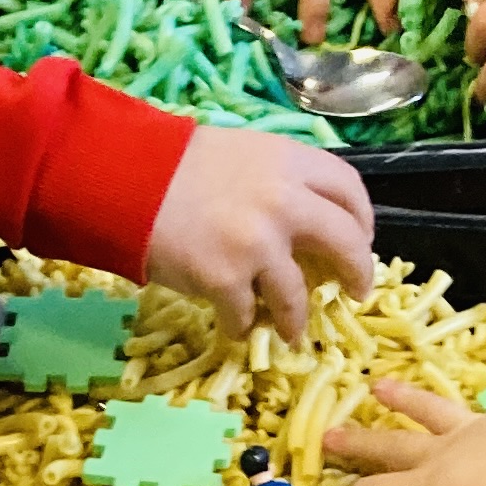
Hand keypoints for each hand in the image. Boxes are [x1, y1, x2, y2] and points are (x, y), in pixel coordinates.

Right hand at [142, 120, 375, 342]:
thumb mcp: (242, 154)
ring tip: (290, 331)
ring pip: (297, 296)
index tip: (360, 239)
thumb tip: (306, 223)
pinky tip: (234, 325)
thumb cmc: (177, 165)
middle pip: (345, 242)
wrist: (124, 180)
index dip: (362, 219)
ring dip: (295, 319)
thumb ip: (280, 181)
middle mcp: (285, 201)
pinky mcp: (225, 279)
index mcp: (291, 162)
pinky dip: (240, 325)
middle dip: (357, 272)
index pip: (348, 189)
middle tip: (355, 291)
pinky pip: (245, 315)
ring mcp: (258, 243)